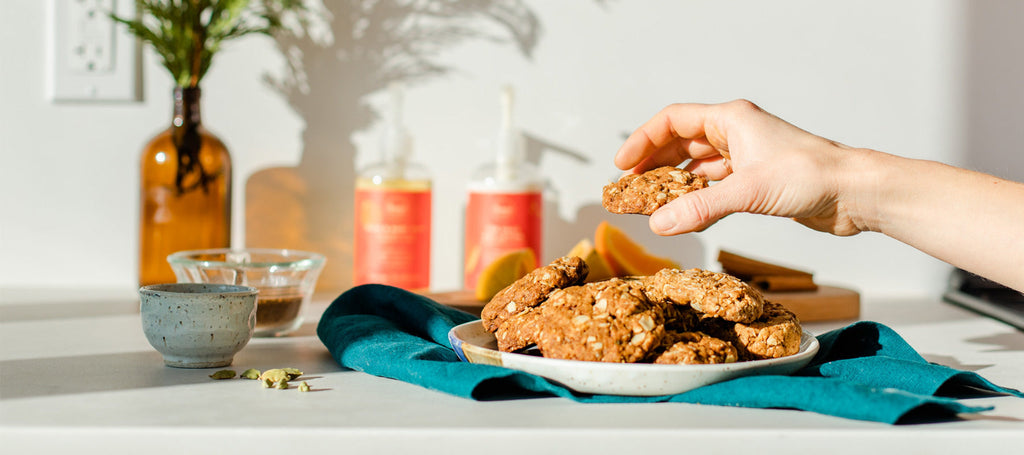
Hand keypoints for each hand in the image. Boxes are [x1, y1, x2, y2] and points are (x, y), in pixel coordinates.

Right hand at [614, 99, 867, 235]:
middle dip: (652, 165)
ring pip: (696, 166)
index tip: (622, 165)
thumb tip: (659, 224)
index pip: (672, 121)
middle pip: (680, 143)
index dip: (643, 141)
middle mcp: (736, 134)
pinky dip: (696, 198)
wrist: (854, 193)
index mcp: (731, 119)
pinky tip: (683, 214)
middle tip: (629, 189)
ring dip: (673, 184)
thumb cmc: (811, 175)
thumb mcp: (749, 191)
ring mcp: (747, 157)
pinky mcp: (756, 181)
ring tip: (649, 204)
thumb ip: (701, 207)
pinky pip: (714, 186)